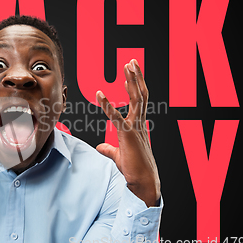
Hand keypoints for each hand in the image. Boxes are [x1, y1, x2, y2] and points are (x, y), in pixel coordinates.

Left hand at [96, 59, 159, 206]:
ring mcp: (135, 127)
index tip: (131, 73)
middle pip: (140, 94)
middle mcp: (139, 123)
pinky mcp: (127, 135)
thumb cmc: (134, 169)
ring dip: (131, 81)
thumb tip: (100, 146)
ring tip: (128, 66)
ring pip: (136, 99)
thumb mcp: (118, 155)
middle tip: (132, 61)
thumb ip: (109, 148)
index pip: (139, 100)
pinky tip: (99, 93)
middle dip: (136, 77)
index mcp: (138, 125)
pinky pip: (116, 116)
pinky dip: (107, 104)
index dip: (135, 85)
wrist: (143, 182)